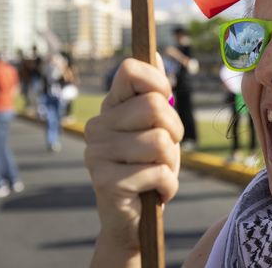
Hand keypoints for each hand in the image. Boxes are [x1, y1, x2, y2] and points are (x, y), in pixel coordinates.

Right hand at [84, 57, 182, 256]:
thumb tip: (155, 53)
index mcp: (110, 107)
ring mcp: (97, 153)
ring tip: (158, 173)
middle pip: (155, 106)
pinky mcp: (106, 181)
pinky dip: (168, 185)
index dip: (157, 82)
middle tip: (166, 151)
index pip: (130, 69)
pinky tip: (156, 192)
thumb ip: (155, 93)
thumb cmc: (147, 166)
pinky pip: (158, 172)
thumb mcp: (156, 126)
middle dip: (174, 131)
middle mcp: (97, 126)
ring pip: (160, 141)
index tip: (165, 101)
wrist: (131, 220)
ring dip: (171, 163)